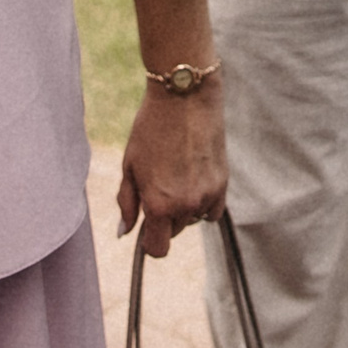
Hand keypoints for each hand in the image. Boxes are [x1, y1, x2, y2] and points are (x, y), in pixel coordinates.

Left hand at [118, 79, 226, 258]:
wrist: (184, 97)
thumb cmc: (151, 129)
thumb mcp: (130, 165)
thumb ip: (127, 203)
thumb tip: (125, 232)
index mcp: (159, 204)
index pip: (157, 249)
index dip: (149, 242)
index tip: (146, 228)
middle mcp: (185, 205)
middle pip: (174, 232)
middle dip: (165, 218)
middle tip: (158, 185)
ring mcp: (207, 195)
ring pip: (192, 219)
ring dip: (184, 208)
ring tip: (176, 174)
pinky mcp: (223, 184)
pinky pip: (212, 211)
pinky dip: (204, 203)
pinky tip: (194, 179)